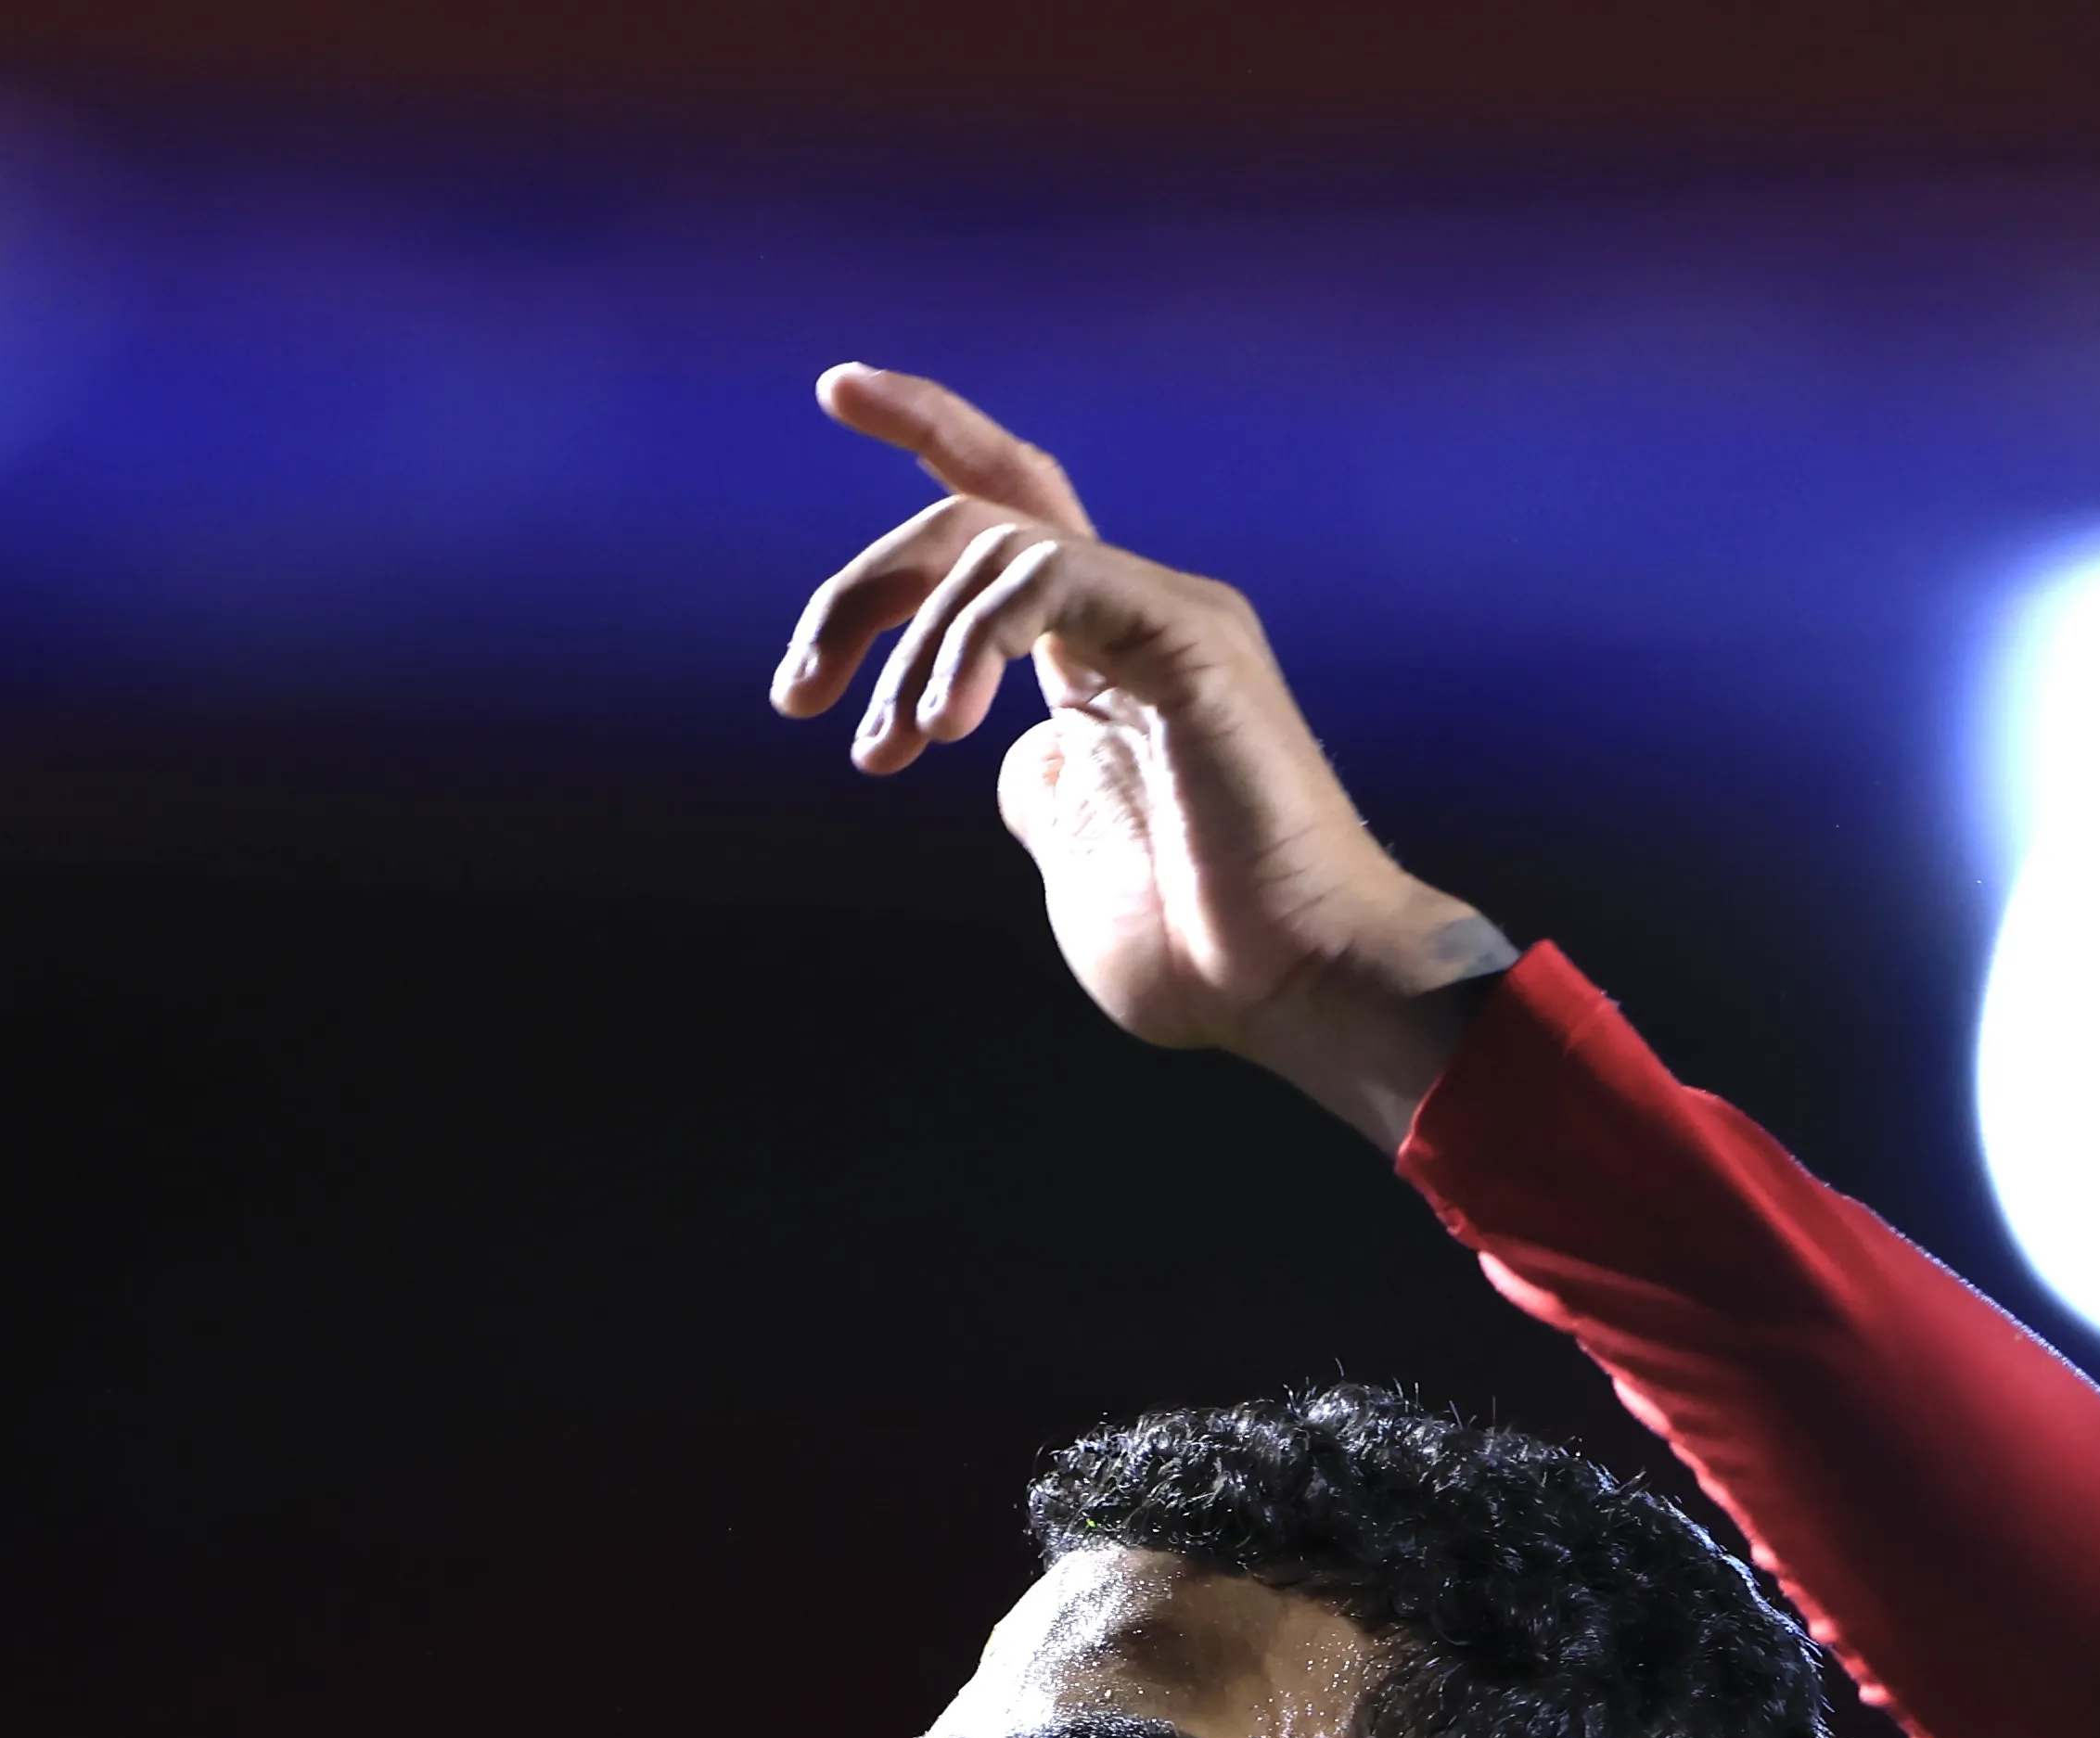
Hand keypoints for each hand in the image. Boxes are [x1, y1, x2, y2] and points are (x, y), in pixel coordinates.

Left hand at [771, 365, 1512, 1139]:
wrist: (1301, 985)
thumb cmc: (1206, 951)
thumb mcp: (1076, 856)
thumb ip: (1039, 790)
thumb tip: (1005, 754)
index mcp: (1108, 659)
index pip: (1009, 510)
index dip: (926, 434)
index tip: (835, 389)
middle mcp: (1140, 614)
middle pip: (979, 517)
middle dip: (863, 586)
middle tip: (798, 695)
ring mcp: (1171, 616)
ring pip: (1000, 548)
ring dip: (911, 647)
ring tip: (885, 752)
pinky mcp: (1191, 637)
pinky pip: (1053, 575)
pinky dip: (973, 640)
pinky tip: (942, 726)